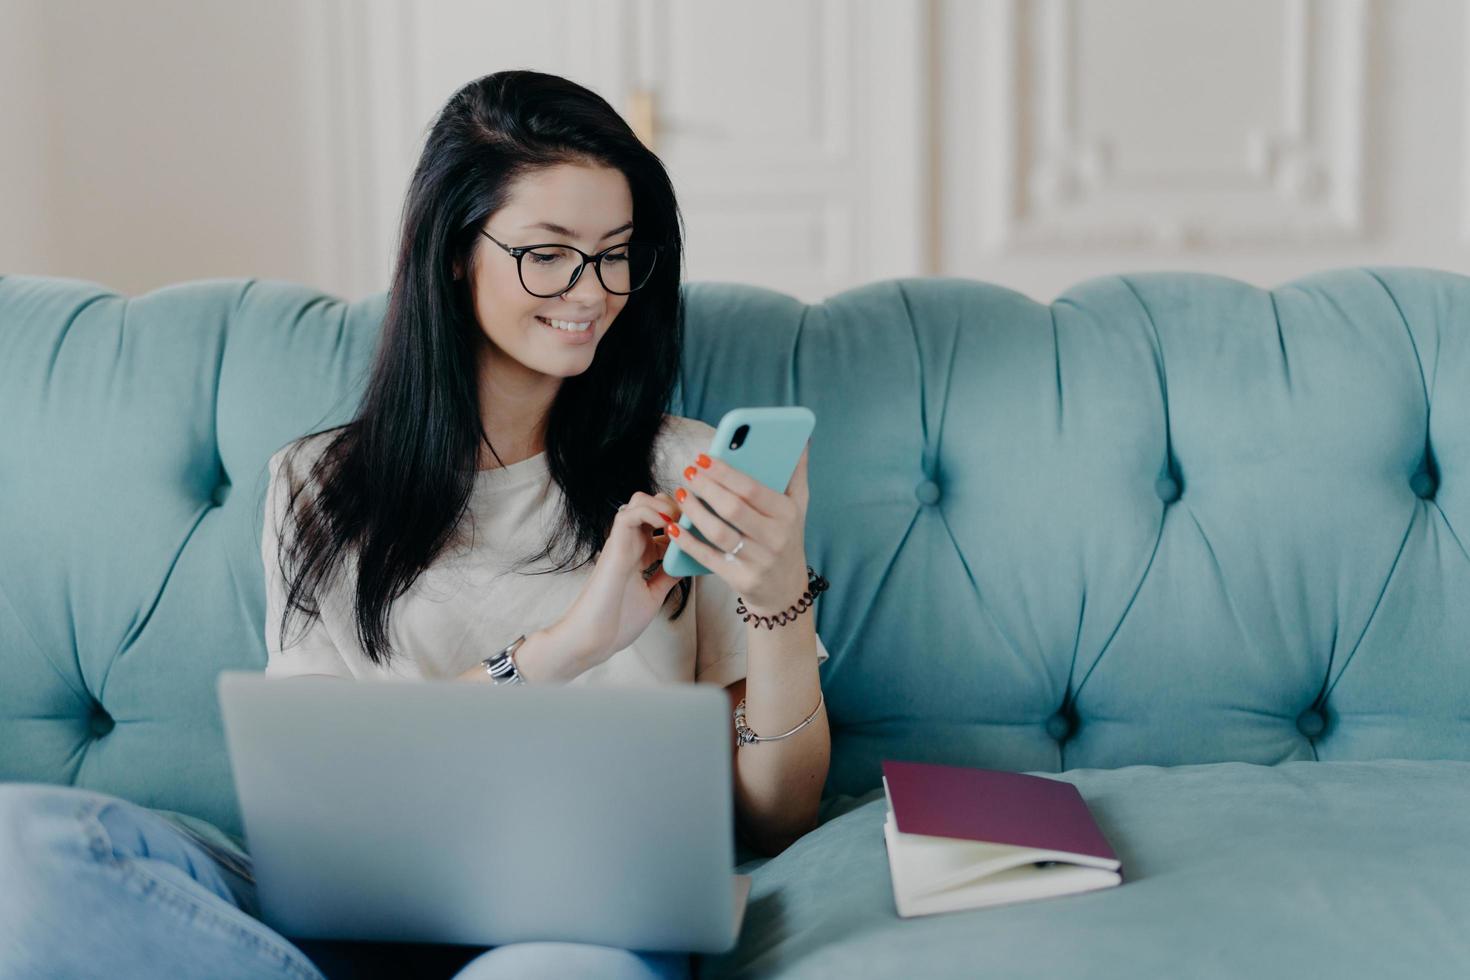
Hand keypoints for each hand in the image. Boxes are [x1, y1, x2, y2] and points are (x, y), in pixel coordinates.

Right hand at [553, 490, 684, 667]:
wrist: (596, 638)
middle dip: (676, 505)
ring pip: (640, 500)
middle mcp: (632, 542)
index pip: (663, 520)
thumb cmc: (619, 620)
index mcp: (641, 553)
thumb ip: (667, 576)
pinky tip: (666, 527)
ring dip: (664, 505)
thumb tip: (687, 563)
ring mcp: (623, 542)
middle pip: (653, 501)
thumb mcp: (654, 594)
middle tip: (692, 524)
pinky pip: (629, 514)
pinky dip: (650, 512)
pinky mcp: (614, 546)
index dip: (684, 519)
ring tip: (680, 523)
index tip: (701, 530)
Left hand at [667, 441, 812, 614]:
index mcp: (787, 514)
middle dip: (706, 487)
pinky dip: (688, 542)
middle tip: (687, 471)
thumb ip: (796, 473)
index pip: (752, 489)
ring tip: (680, 493)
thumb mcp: (798, 508)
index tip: (703, 457)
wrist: (786, 591)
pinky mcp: (740, 580)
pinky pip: (709, 558)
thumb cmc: (787, 539)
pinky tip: (674, 527)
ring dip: (694, 512)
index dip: (725, 472)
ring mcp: (758, 561)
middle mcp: (775, 538)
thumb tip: (800, 440)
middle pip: (733, 509)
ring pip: (718, 533)